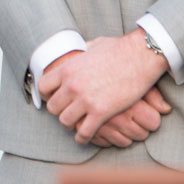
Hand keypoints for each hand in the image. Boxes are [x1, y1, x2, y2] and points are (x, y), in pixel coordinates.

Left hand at [38, 30, 169, 144]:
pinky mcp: (101, 112)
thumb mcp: (93, 45)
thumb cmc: (120, 49)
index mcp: (68, 68)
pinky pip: (84, 132)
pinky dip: (83, 138)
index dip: (47, 94)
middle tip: (67, 112)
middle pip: (52, 107)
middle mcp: (72, 84)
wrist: (141, 56)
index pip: (43, 86)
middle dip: (59, 111)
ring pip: (65, 121)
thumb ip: (82, 51)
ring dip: (70, 125)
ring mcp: (85, 99)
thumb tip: (81, 49)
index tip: (54, 97)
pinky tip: (84, 138)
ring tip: (75, 126)